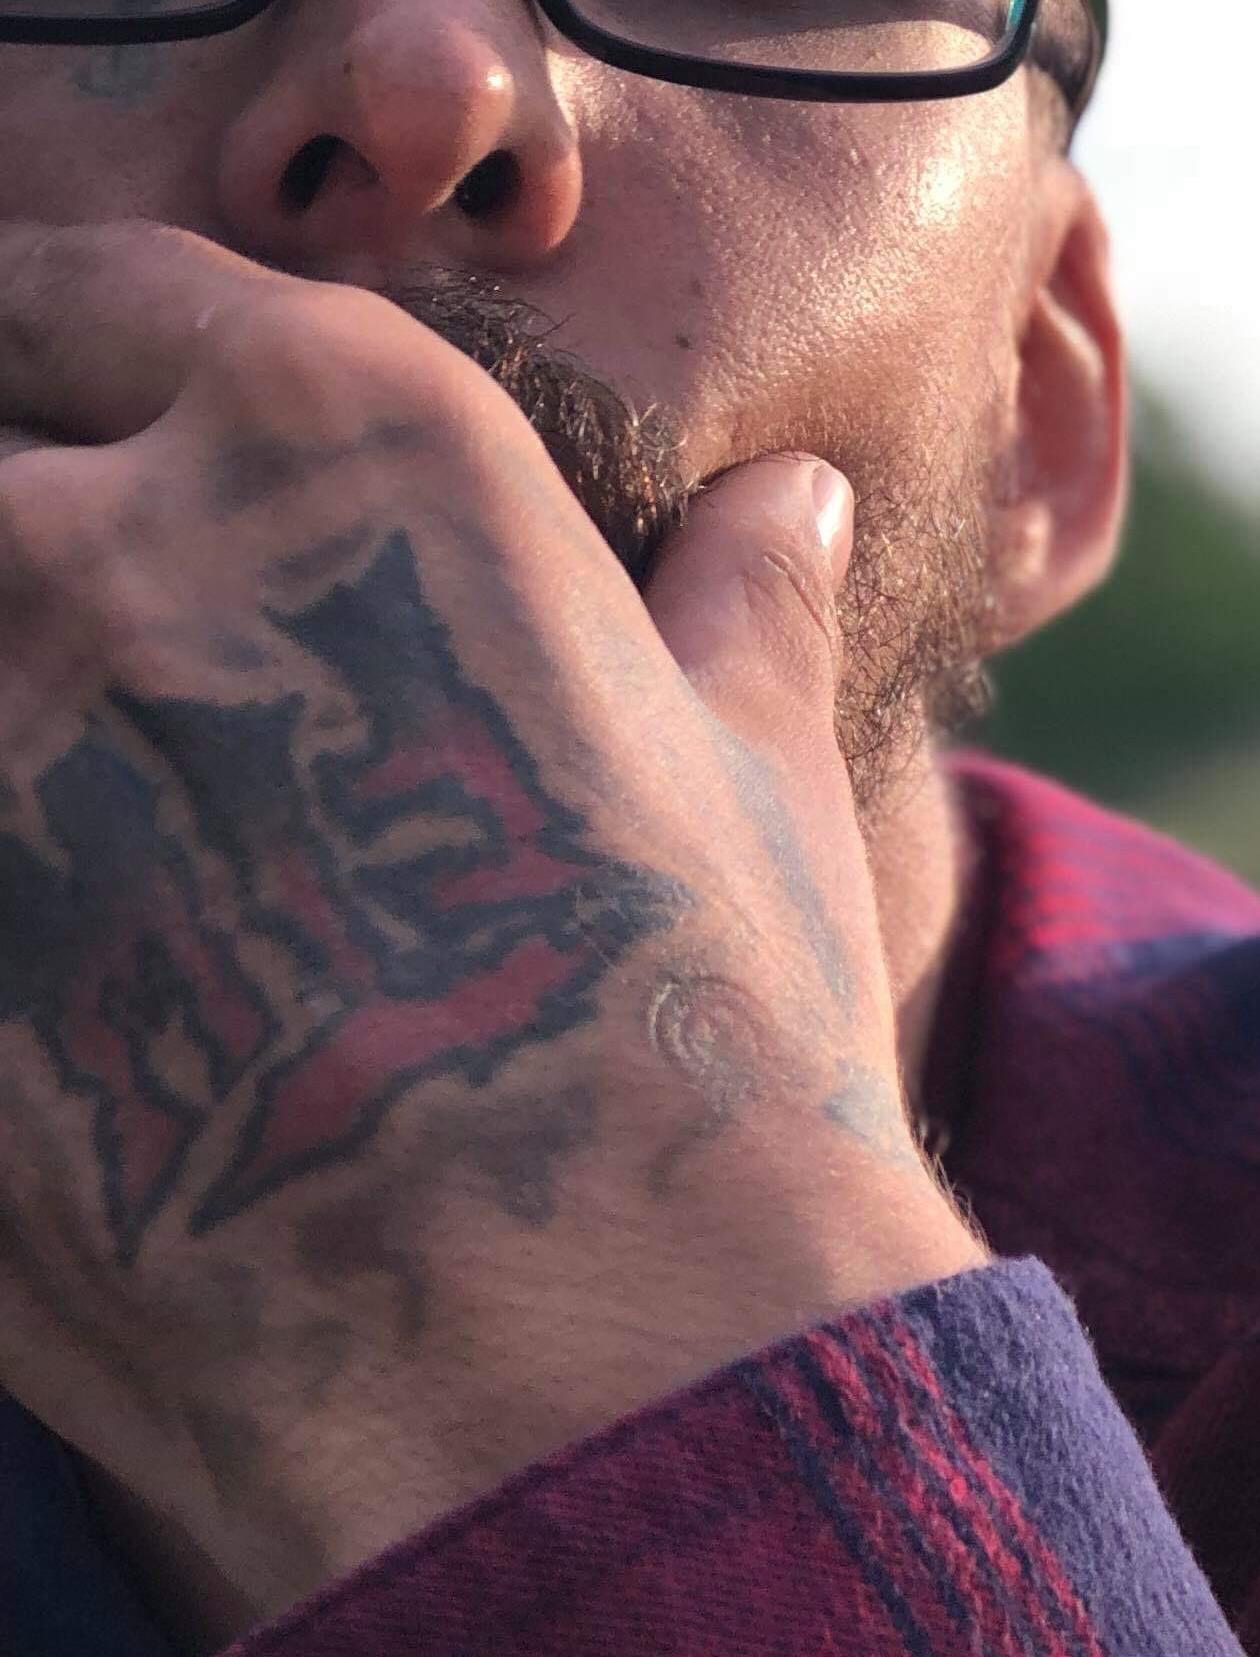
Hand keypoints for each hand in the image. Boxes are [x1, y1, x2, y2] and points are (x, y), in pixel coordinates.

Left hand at [0, 224, 983, 1630]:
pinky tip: (35, 968)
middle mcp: (111, 544)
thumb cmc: (703, 1058)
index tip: (70, 408)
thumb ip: (734, 621)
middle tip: (58, 652)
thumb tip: (785, 507)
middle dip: (5, 526)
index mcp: (345, 438)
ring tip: (61, 809)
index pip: (106, 293)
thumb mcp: (756, 801)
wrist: (578, 1362)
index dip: (83, 350)